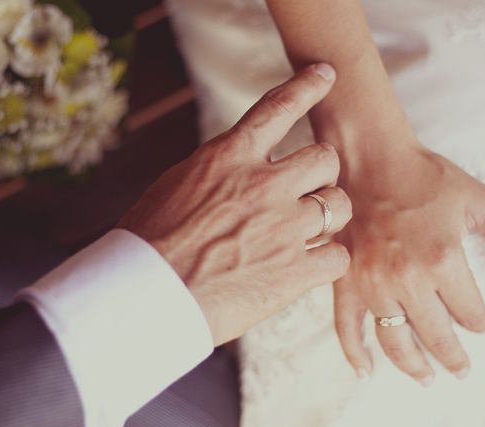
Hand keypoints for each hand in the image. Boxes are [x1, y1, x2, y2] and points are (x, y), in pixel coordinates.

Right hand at [120, 64, 351, 345]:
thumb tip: (239, 168)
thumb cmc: (149, 242)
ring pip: (339, 205)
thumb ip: (219, 171)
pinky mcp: (293, 271)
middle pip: (325, 159)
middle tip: (308, 192)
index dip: (307, 87)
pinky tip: (308, 267)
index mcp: (228, 157)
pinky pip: (338, 256)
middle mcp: (263, 184)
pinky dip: (327, 261)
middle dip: (321, 174)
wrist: (145, 294)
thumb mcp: (177, 186)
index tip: (326, 74)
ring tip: (309, 232)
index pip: (278, 108)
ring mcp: (282, 227)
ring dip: (328, 217)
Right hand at [333, 142, 484, 384]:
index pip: (470, 313)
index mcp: (443, 259)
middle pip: (436, 337)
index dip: (480, 323)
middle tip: (461, 371)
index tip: (479, 323)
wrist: (368, 159)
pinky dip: (355, 353)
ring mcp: (371, 282)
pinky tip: (366, 371)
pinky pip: (347, 326)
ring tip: (426, 379)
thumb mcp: (482, 200)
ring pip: (395, 341)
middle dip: (454, 358)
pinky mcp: (345, 281)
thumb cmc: (425, 177)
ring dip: (413, 366)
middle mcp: (406, 278)